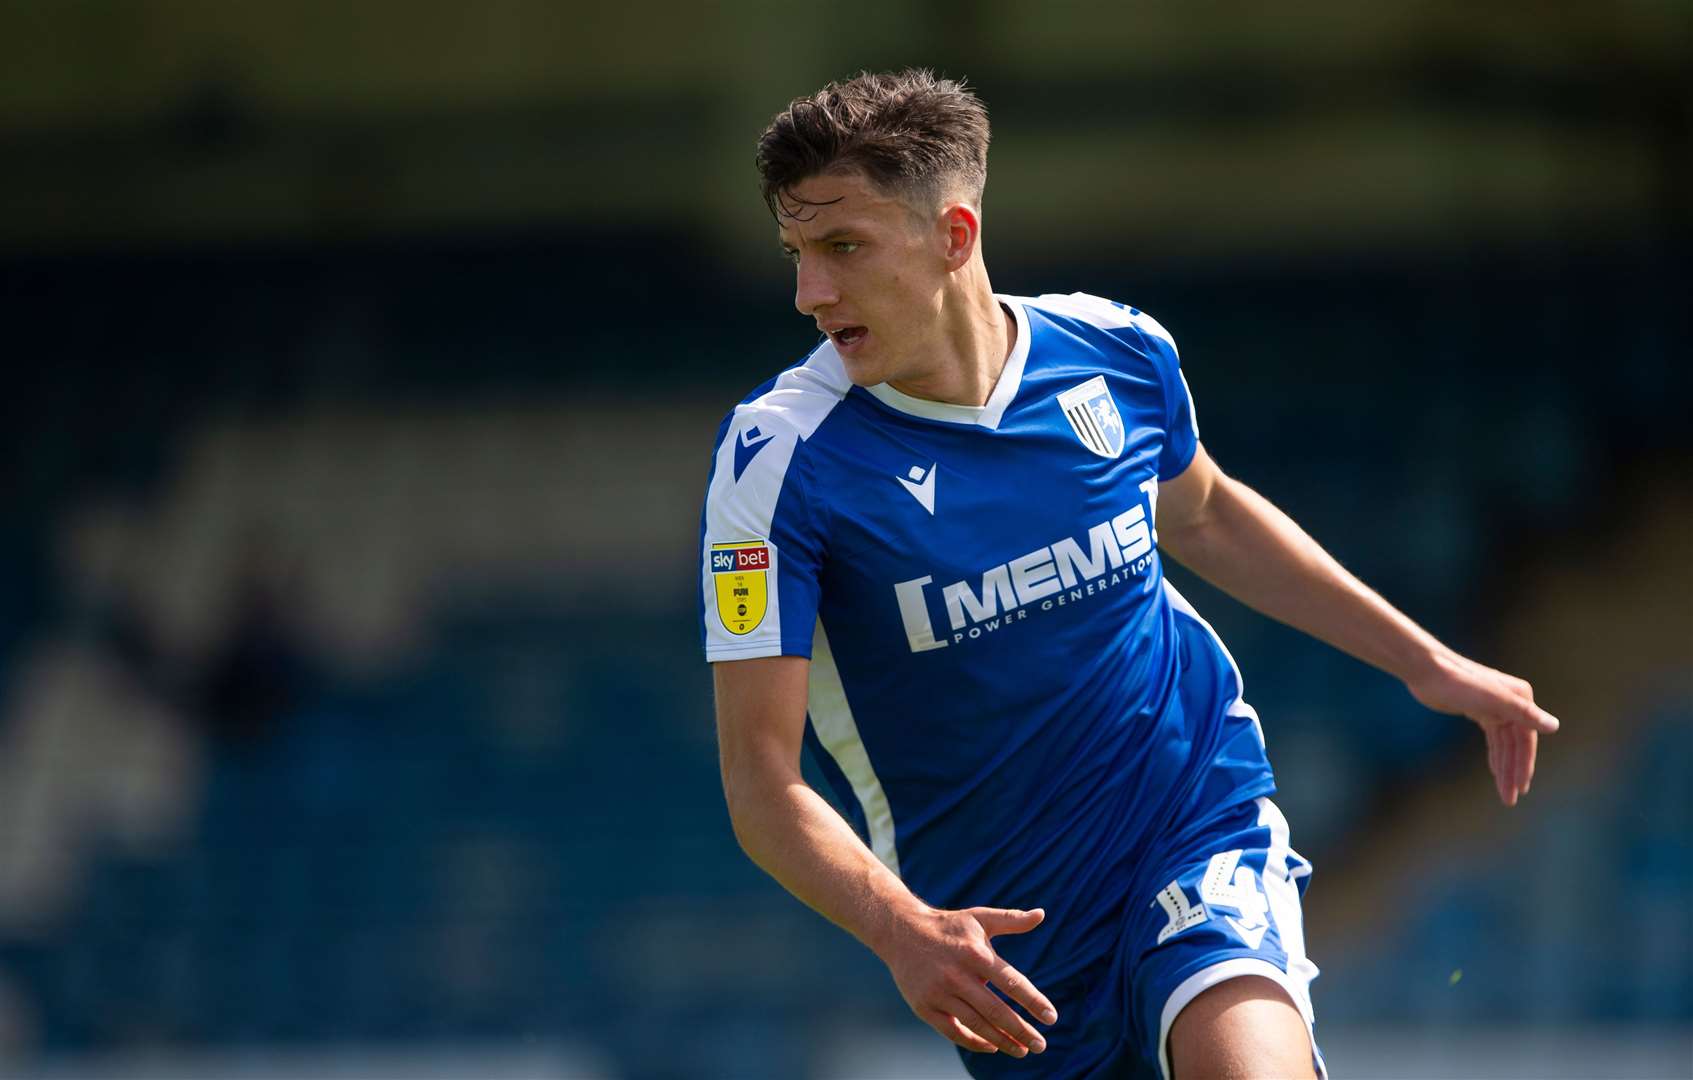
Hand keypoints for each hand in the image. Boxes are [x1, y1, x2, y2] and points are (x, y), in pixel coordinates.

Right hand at [876, 905, 1058, 1055]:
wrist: (900, 932)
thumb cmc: (948, 926)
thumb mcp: (979, 918)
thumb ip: (1011, 919)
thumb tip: (1041, 914)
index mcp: (975, 953)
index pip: (1011, 982)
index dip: (1033, 1001)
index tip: (1051, 1018)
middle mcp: (957, 975)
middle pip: (996, 1010)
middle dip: (1021, 1030)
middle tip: (1041, 1045)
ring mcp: (939, 993)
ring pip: (977, 1024)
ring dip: (1002, 1041)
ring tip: (1022, 1051)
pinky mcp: (924, 1007)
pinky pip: (953, 1032)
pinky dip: (975, 1042)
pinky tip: (993, 1046)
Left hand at [1406, 650, 1559, 805]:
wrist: (1426, 670)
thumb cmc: (1457, 683)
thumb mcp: (1490, 699)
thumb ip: (1522, 713)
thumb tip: (1553, 726)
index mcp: (1520, 698)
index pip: (1526, 739)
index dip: (1524, 765)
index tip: (1520, 788)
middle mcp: (1512, 702)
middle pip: (1516, 744)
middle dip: (1513, 771)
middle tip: (1509, 798)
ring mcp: (1495, 706)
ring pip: (1504, 743)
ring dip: (1504, 766)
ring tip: (1503, 792)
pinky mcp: (1480, 709)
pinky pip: (1493, 737)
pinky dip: (1495, 754)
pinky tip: (1495, 770)